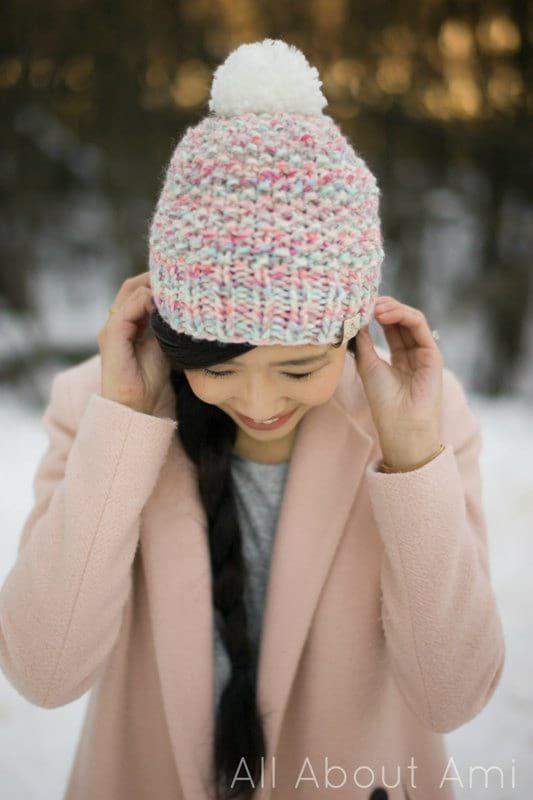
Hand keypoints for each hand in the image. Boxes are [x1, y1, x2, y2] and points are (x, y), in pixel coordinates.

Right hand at [97, 271, 169, 415]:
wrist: (137, 407)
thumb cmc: (150, 381)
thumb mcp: (162, 345)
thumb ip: (165, 324)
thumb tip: (181, 303)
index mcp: (126, 324)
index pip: (138, 290)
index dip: (157, 281)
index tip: (183, 280)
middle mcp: (116, 322)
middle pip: (132, 285)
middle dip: (155, 278)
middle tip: (181, 277)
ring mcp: (111, 328)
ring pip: (130, 292)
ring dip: (153, 287)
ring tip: (176, 290)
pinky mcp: (111, 337)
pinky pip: (126, 310)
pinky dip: (144, 302)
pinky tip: (164, 307)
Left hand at [354, 295, 442, 469]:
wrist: (400, 425)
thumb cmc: (383, 401)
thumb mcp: (367, 366)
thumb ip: (363, 342)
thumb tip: (354, 318)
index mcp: (398, 357)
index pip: (389, 327)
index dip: (374, 313)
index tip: (358, 306)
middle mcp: (413, 352)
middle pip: (399, 320)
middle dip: (382, 307)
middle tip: (365, 301)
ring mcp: (424, 352)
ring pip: (410, 318)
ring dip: (391, 308)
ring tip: (373, 307)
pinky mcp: (432, 354)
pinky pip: (419, 325)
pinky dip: (402, 315)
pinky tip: (385, 314)